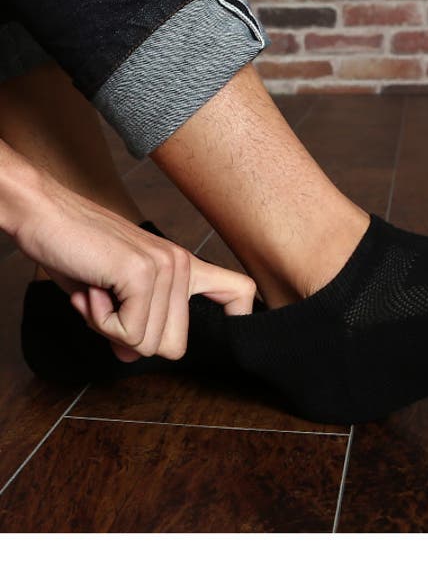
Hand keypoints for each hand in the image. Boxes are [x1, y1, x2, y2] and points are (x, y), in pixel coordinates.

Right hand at [11, 165, 255, 362]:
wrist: (44, 215)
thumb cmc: (75, 251)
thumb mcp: (108, 296)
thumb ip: (128, 324)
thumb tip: (135, 356)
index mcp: (182, 266)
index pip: (239, 290)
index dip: (240, 317)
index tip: (227, 330)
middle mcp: (182, 264)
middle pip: (175, 345)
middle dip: (132, 340)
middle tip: (107, 306)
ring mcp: (165, 267)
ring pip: (148, 343)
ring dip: (109, 328)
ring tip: (96, 290)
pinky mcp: (142, 273)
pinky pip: (128, 332)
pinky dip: (99, 322)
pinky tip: (91, 290)